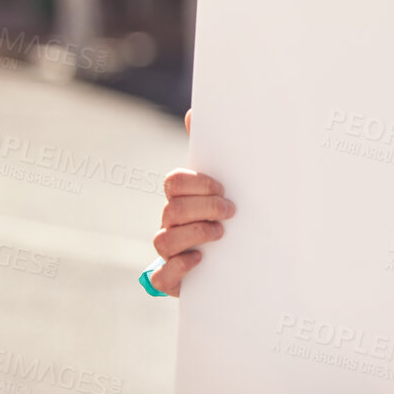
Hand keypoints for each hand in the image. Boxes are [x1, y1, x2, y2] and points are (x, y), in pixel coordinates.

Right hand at [148, 109, 236, 295]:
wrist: (234, 261)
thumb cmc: (226, 215)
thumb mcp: (225, 186)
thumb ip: (213, 153)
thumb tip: (194, 114)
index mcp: (181, 198)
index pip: (174, 183)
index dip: (197, 183)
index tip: (222, 186)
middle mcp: (170, 222)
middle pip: (172, 210)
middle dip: (203, 207)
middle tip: (230, 210)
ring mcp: (169, 251)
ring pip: (164, 241)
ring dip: (194, 234)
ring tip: (220, 234)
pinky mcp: (172, 279)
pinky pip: (160, 278)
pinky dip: (177, 268)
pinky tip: (199, 260)